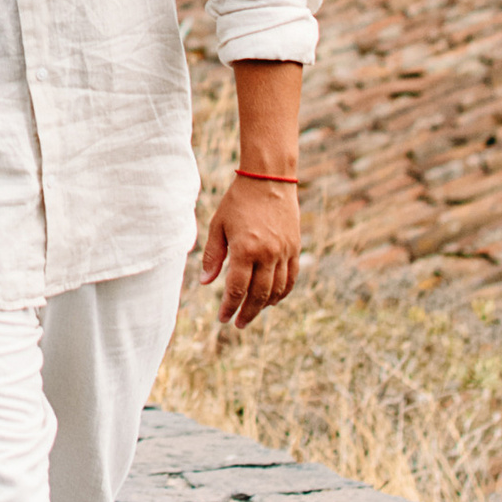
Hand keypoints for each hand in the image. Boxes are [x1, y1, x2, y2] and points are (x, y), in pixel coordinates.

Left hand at [202, 172, 298, 326]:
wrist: (268, 179)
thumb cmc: (238, 200)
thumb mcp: (218, 225)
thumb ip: (213, 256)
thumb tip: (206, 282)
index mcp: (245, 250)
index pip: (237, 289)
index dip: (229, 307)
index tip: (223, 318)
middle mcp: (267, 255)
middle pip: (258, 296)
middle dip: (247, 313)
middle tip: (238, 323)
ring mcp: (284, 253)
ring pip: (276, 290)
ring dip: (264, 306)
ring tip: (252, 312)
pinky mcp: (295, 248)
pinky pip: (291, 278)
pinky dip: (282, 292)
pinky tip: (271, 299)